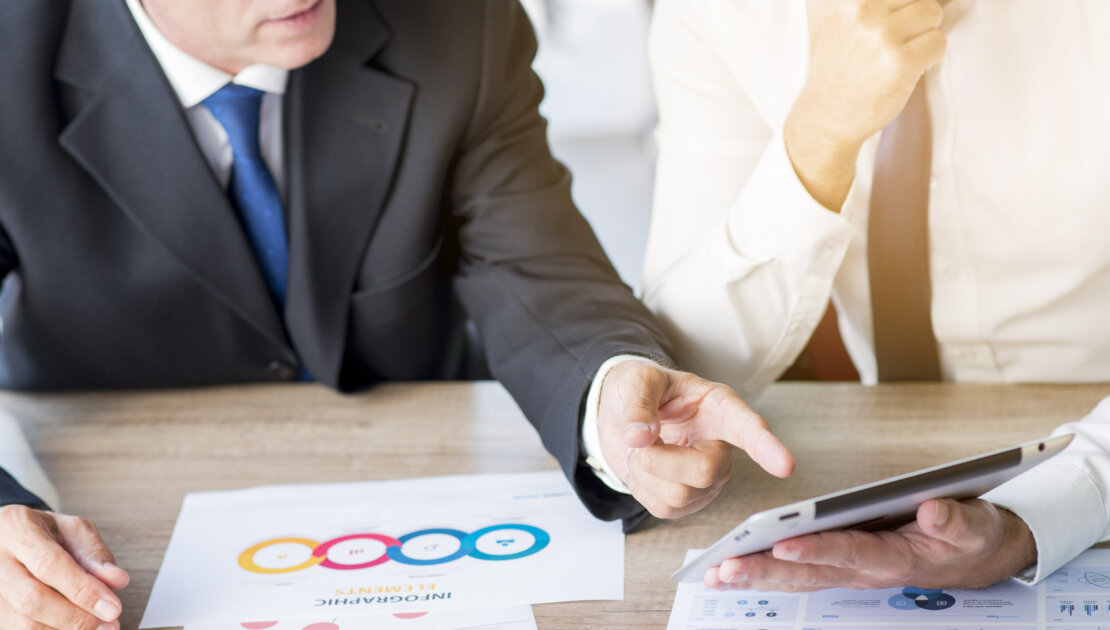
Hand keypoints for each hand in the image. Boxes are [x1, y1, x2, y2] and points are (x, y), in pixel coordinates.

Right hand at [0, 505, 129, 628]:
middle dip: (75, 617)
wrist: (9, 539)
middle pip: (31, 599)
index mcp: (16, 529)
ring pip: (21, 624)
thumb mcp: (73, 530)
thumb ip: (94, 554)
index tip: (113, 607)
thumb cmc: (44, 534)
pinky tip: (72, 628)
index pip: (49, 564)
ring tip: (96, 626)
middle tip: (109, 624)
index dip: (83, 590)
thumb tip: (117, 580)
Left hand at [597, 362, 794, 517]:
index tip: (785, 466)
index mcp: (719, 408)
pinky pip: (664, 509)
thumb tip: (639, 438)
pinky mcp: (688, 501)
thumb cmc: (639, 390)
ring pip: (680, 495)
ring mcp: (708, 478)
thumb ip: (637, 405)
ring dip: (645, 472)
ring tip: (643, 448)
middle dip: (659, 459)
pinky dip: (641, 487)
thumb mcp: (634, 381)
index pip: (749, 429)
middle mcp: (722, 446)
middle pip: (705, 471)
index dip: (767, 448)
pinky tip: (644, 467)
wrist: (620, 415)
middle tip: (638, 438)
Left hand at [706, 498, 1036, 591]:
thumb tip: (932, 509)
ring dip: (757, 576)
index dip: (817, 551)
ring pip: (798, 578)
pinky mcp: (842, 565)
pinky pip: (799, 573)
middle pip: (811, 574)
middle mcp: (866, 570)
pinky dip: (765, 572)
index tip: (783, 546)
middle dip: (766, 571)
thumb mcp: (975, 525)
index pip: (850, 553)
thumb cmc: (971, 537)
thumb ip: (955, 520)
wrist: (978, 557)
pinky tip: (733, 570)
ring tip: (715, 574)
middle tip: (725, 569)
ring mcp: (852, 571)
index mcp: (897, 557)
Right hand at [785, 0, 946, 208]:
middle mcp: (863, 12)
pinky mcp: (900, 61)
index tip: (894, 28)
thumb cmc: (840, 72)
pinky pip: (938, 42)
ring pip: (933, 13)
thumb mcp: (841, 23)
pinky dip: (930, 57)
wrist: (825, 118)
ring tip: (901, 55)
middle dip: (916, 19)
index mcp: (850, 1)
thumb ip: (870, 5)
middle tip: (896, 44)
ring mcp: (882, 36)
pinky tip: (907, 70)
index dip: (903, 8)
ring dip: (925, 35)